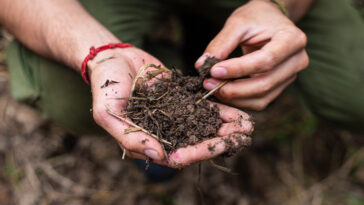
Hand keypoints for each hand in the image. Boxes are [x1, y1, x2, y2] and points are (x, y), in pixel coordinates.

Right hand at [89, 47, 252, 167]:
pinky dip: (220, 110)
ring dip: (225, 128)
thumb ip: (131, 137)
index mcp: (148, 141)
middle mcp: (165, 132)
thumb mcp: (108, 113)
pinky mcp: (182, 99)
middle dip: (220, 141)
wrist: (113, 57)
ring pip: (203, 126)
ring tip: (248, 125)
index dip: (198, 152)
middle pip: (196, 142)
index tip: (218, 146)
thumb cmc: (105, 86)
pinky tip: (238, 111)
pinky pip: (203, 107)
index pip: (176, 155)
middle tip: (243, 137)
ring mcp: (175, 116)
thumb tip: (159, 157)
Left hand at [195, 0, 308, 110]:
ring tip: (213, 88)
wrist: (271, 20)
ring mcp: (291, 76)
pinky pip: (260, 101)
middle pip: (265, 83)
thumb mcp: (237, 23)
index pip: (265, 60)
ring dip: (234, 98)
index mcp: (292, 39)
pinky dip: (240, 101)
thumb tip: (202, 65)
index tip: (213, 71)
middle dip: (233, 88)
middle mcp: (297, 60)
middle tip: (208, 84)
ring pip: (262, 97)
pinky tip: (223, 91)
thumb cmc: (256, 18)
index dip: (238, 69)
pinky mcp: (281, 86)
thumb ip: (220, 44)